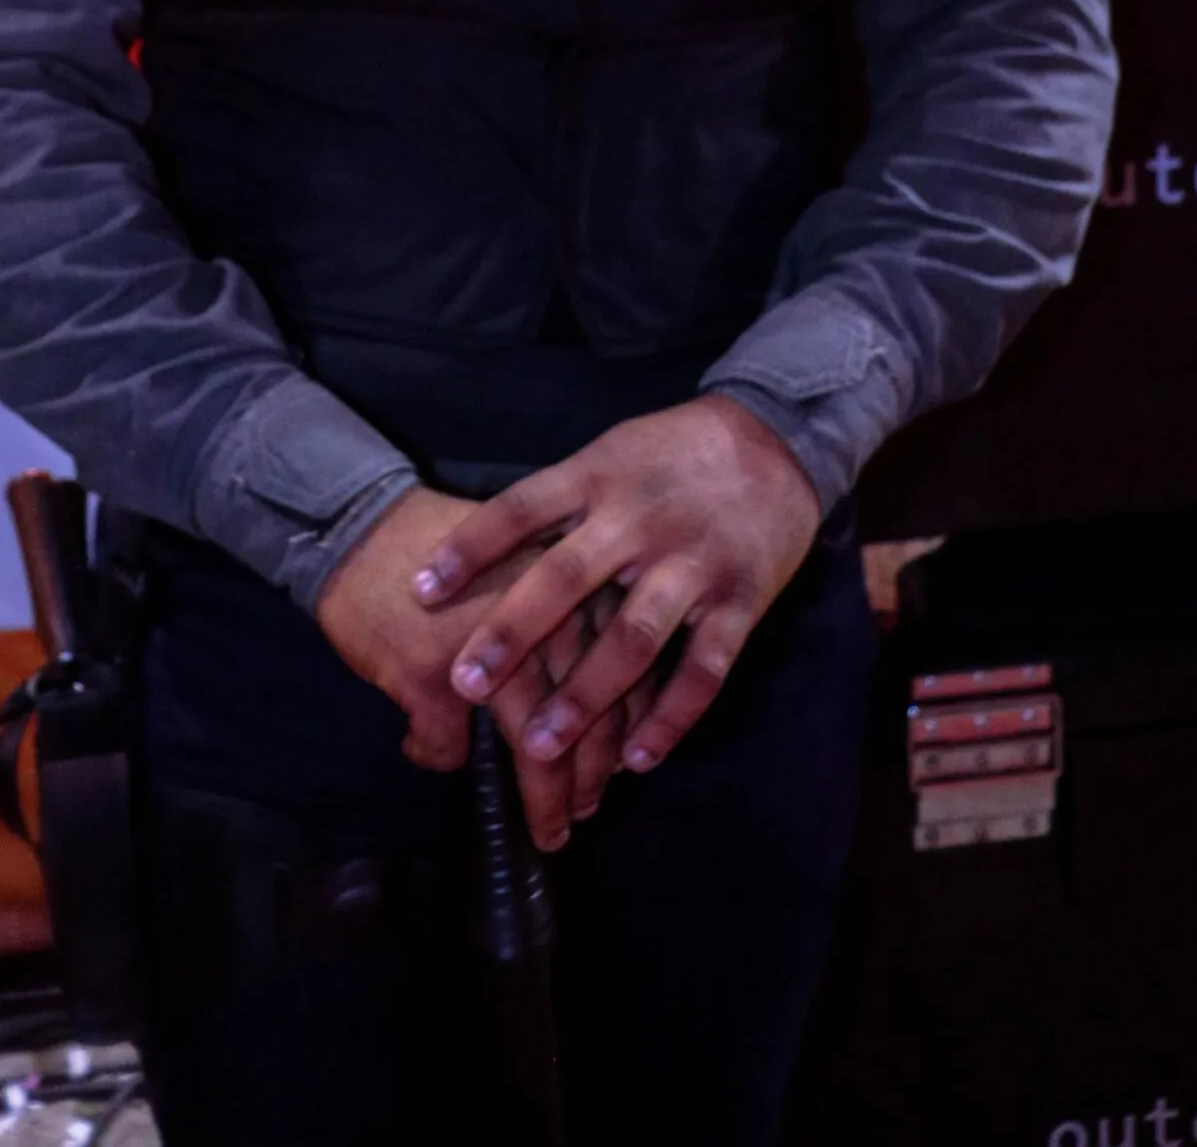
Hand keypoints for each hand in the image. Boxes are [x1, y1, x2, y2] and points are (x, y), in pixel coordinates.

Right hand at [316, 485, 596, 850]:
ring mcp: (492, 654)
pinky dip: (438, 756)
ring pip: (537, 750)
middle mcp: (548, 620)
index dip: (628, 734)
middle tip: (587, 812)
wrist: (363, 525)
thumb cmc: (452, 554)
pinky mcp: (434, 677)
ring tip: (549, 829)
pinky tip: (431, 752)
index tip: (626, 770)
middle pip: (590, 722)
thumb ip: (570, 623)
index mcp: (579, 590)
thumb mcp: (528, 571)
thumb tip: (604, 703)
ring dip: (546, 799)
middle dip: (591, 779)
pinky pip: (448, 747)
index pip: (628, 677)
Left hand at [413, 397, 821, 776]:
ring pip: (632, 638)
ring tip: (538, 744)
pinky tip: (638, 759)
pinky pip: (704, 670)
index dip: (469, 549)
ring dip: (584, 695)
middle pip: (566, 580)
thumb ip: (563, 503)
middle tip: (463, 685)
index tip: (418, 591)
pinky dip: (672, 717)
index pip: (521, 510)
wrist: (777, 438)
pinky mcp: (741, 600)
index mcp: (599, 476)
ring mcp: (692, 563)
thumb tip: (489, 555)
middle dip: (512, 635)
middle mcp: (640, 520)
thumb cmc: (672, 452)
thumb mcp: (611, 453)